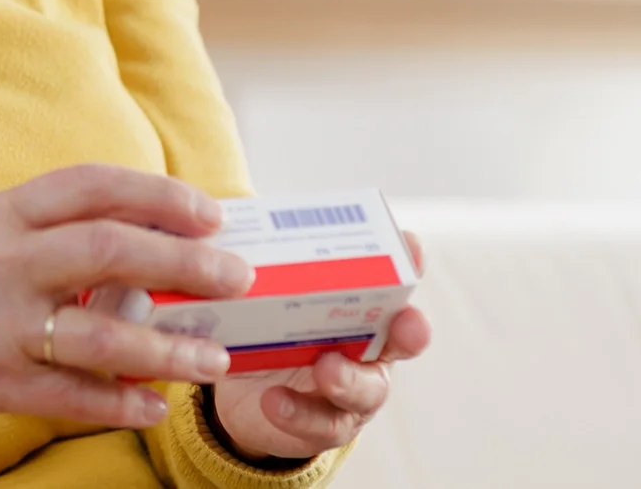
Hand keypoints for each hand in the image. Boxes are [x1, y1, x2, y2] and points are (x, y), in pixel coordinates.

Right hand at [0, 165, 254, 430]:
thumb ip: (36, 239)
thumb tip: (124, 255)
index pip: (89, 188)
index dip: (157, 195)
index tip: (207, 211)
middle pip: (109, 249)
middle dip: (183, 262)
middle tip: (233, 275)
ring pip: (98, 334)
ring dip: (166, 348)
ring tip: (211, 358)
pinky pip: (66, 395)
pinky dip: (115, 403)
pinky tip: (150, 407)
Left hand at [208, 234, 432, 462]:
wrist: (242, 392)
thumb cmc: (264, 328)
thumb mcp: (261, 294)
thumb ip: (260, 262)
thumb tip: (230, 214)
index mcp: (357, 307)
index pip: (392, 281)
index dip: (409, 265)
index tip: (410, 246)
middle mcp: (367, 348)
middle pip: (401, 340)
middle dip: (408, 331)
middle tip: (403, 325)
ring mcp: (351, 391)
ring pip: (367, 389)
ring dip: (350, 378)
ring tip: (326, 369)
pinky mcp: (323, 425)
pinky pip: (318, 423)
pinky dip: (298, 412)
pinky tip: (273, 401)